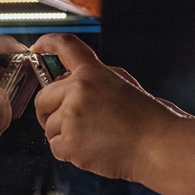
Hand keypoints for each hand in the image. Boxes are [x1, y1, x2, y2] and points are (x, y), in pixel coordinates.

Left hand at [31, 33, 194, 194]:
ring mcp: (71, 116)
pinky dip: (68, 151)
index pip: (64, 45)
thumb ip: (94, 78)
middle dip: (50, 110)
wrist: (158, 145)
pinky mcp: (70, 142)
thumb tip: (70, 82)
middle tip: (68, 120)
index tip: (36, 49)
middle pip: (42, 98)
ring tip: (92, 136)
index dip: (46, 43)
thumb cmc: (147, 118)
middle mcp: (78, 90)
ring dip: (63, 133)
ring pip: (48, 126)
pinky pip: (55, 147)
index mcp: (92, 72)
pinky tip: (90, 148)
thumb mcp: (123, 83)